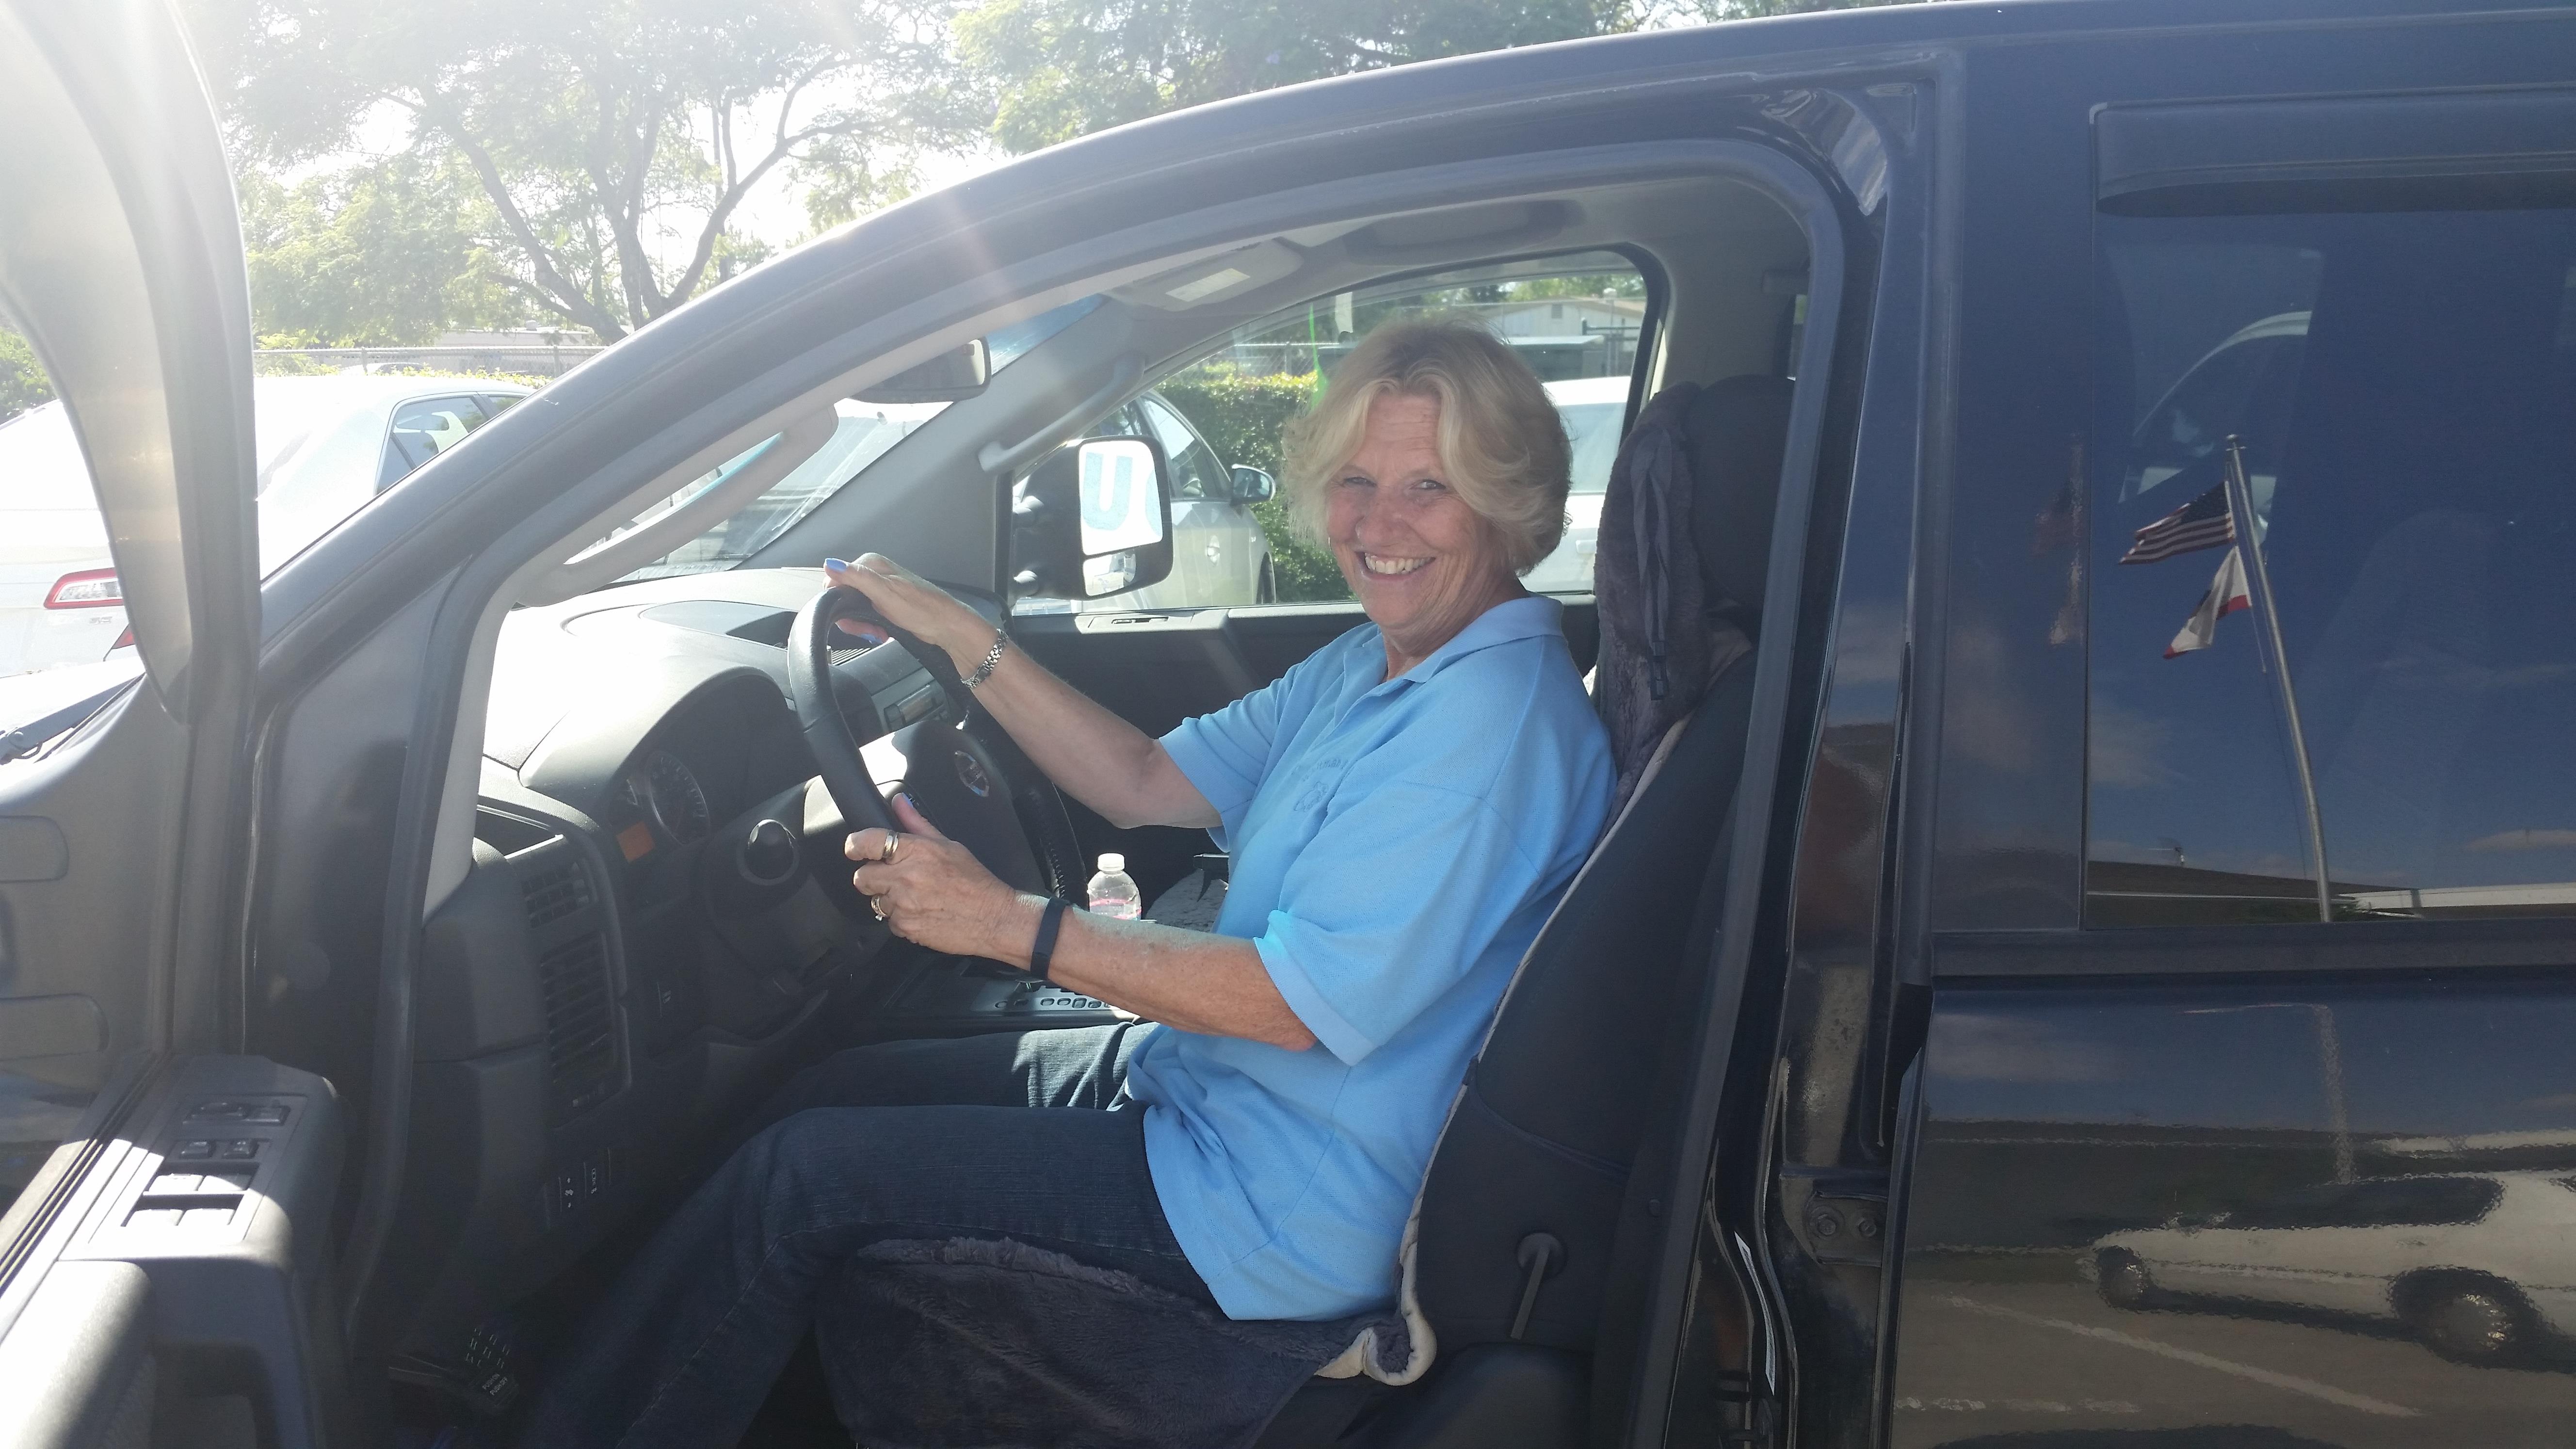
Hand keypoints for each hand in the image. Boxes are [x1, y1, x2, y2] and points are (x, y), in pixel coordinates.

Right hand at [824, 554, 991, 677]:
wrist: (947, 627)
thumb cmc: (922, 609)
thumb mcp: (885, 592)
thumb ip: (857, 578)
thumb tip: (830, 565)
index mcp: (872, 564)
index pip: (836, 579)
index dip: (838, 601)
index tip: (850, 616)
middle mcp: (875, 574)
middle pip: (844, 595)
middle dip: (852, 617)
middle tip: (867, 629)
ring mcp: (880, 589)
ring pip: (854, 608)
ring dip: (862, 624)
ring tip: (877, 631)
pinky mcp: (886, 604)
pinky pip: (866, 616)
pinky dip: (871, 627)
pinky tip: (882, 631)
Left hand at [846, 794, 1036, 958]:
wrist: (993, 918)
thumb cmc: (974, 881)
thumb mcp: (948, 845)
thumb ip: (917, 824)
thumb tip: (899, 802)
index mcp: (916, 851)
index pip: (867, 842)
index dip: (856, 846)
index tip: (855, 849)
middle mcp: (905, 876)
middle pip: (861, 877)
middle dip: (873, 878)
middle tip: (892, 879)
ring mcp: (903, 904)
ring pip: (875, 901)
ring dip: (889, 900)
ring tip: (914, 898)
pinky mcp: (905, 927)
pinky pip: (889, 922)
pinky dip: (901, 919)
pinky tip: (921, 913)